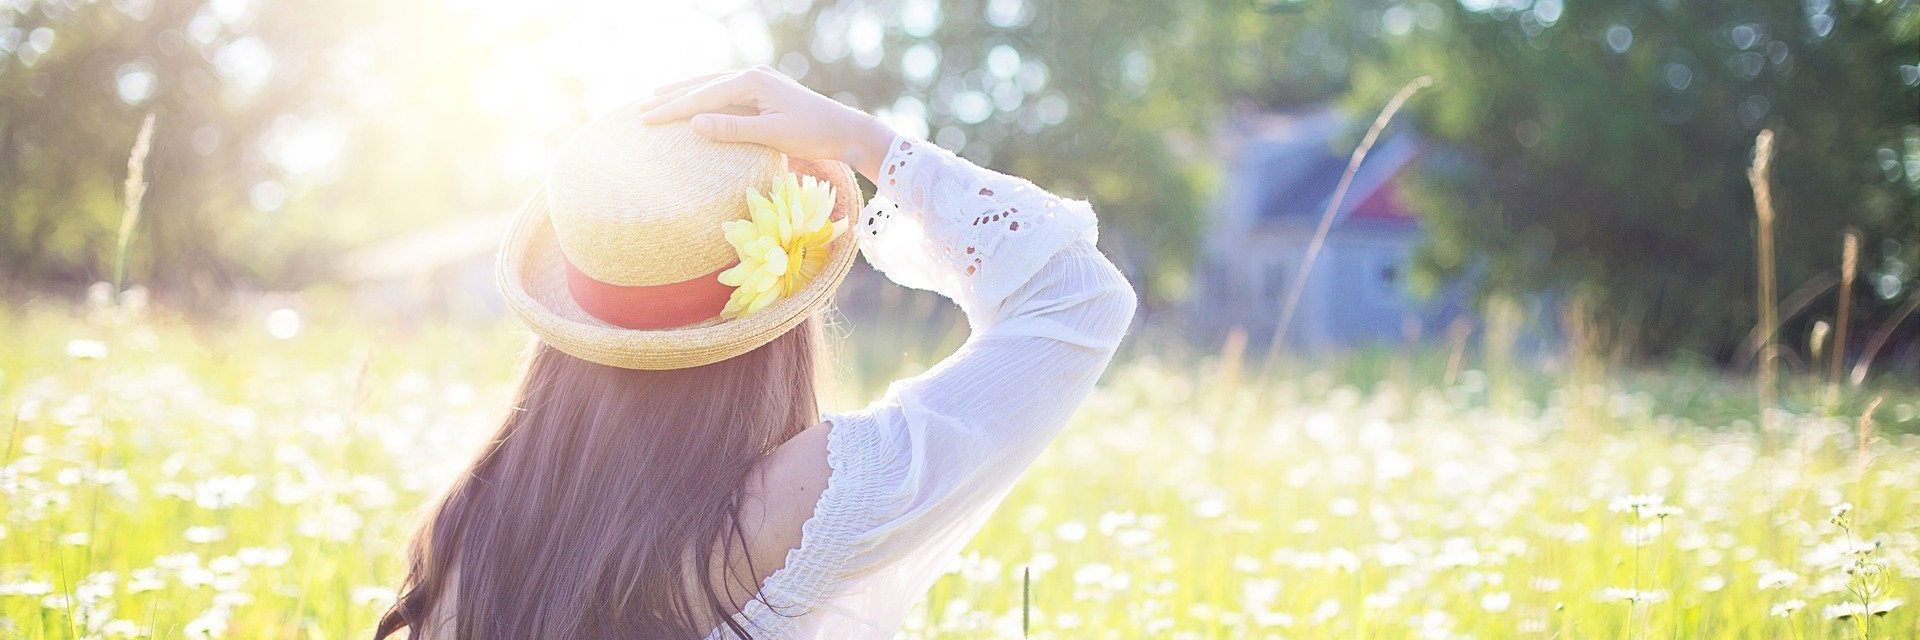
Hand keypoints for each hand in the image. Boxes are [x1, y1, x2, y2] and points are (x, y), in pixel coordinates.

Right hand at [637, 66, 895, 180]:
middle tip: (640, 110)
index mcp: (752, 82)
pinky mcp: (764, 91)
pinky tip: (695, 102)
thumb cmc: (813, 135)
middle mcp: (753, 75)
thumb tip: (694, 123)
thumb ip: (733, 129)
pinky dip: (705, 96)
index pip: (703, 96)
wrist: (846, 130)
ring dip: (685, 92)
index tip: (646, 120)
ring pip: (712, 85)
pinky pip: (726, 91)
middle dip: (672, 97)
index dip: (672, 109)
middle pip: (703, 85)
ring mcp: (759, 81)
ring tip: (658, 99)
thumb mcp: (772, 135)